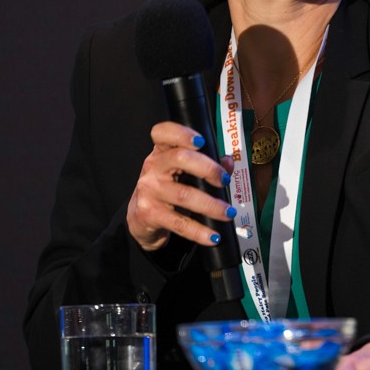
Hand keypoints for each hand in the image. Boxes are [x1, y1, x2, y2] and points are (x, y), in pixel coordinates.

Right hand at [126, 121, 233, 251]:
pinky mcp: (150, 214)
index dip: (181, 133)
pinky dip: (200, 231)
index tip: (201, 141)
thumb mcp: (183, 173)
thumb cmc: (168, 188)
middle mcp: (153, 167)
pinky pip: (179, 223)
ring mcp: (149, 191)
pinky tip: (214, 236)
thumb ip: (207, 164)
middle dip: (207, 168)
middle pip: (179, 158)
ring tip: (229, 213)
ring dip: (211, 205)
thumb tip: (228, 161)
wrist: (141, 218)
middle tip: (224, 180)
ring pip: (184, 194)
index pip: (162, 132)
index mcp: (161, 152)